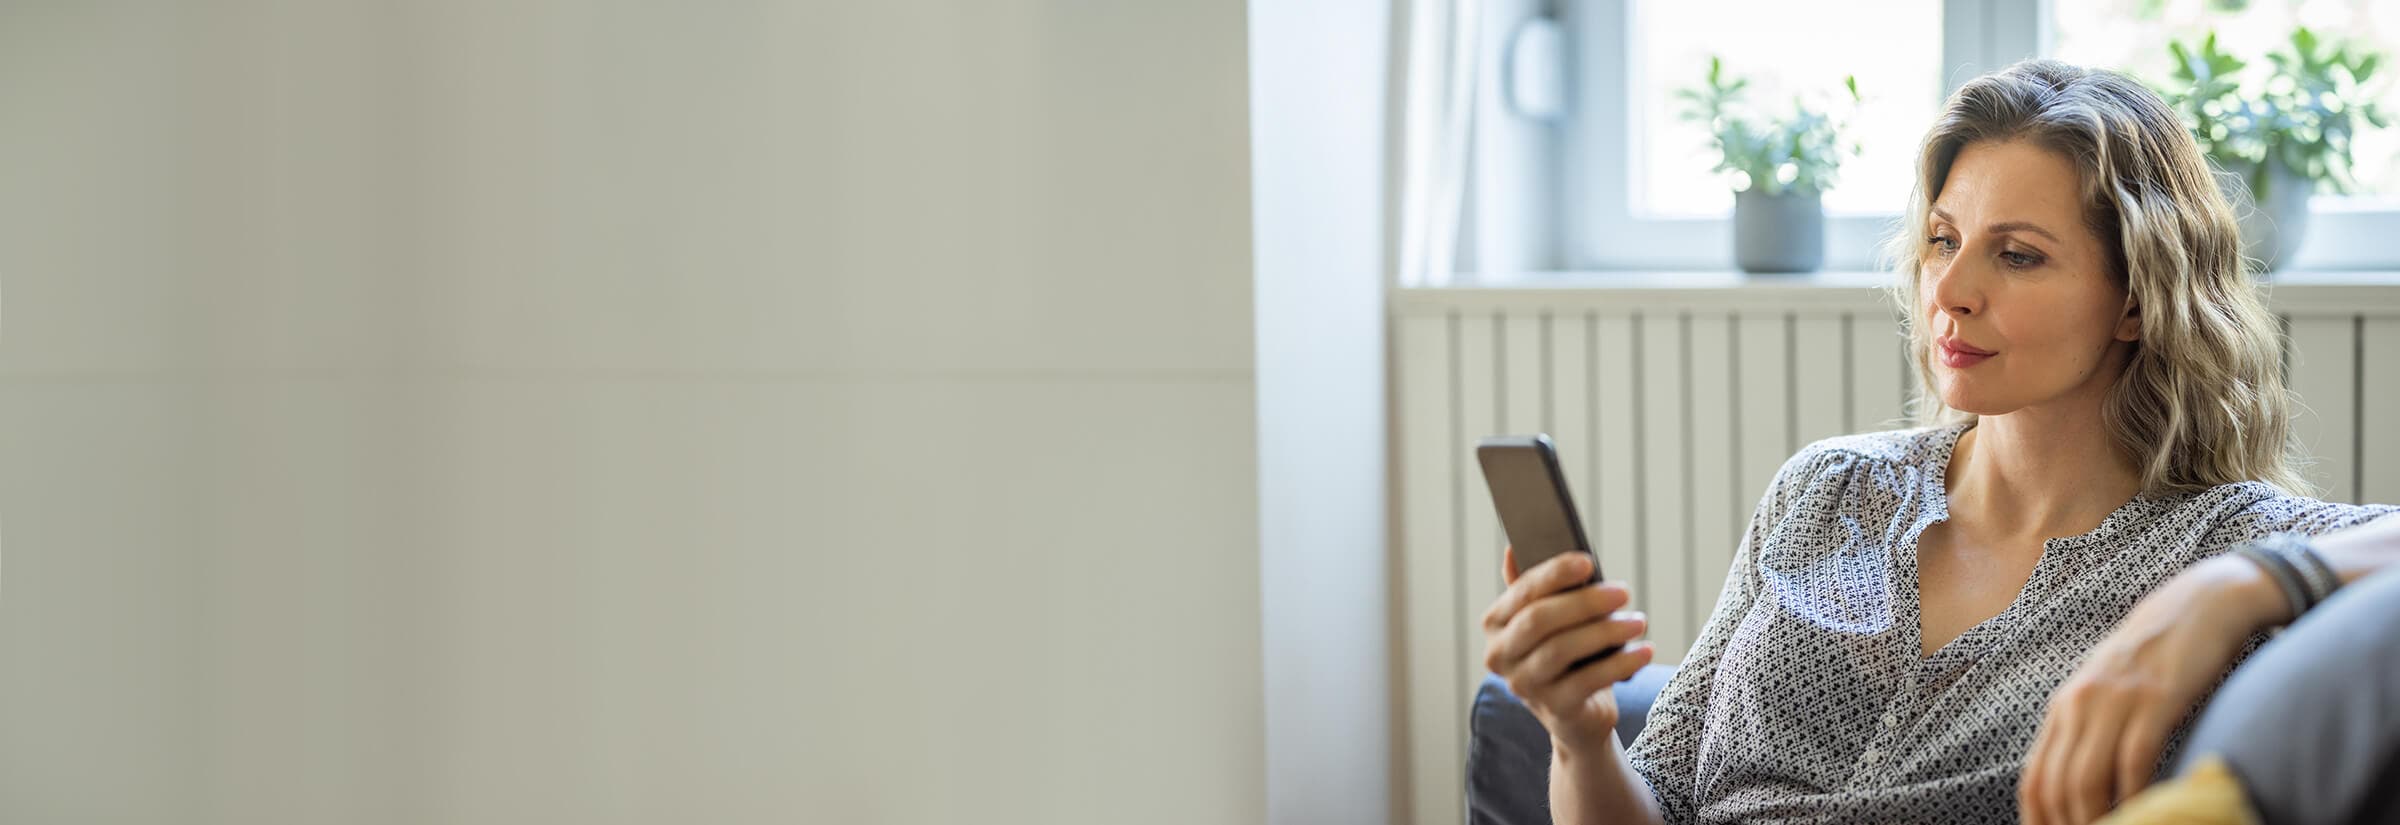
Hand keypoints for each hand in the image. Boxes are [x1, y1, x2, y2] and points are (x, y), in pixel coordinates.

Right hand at [1481, 544, 1656, 753]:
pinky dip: (1621, 663)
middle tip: (1623, 591)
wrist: (1577, 714)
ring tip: (1639, 621)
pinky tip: (1645, 650)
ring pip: (1562, 649)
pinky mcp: (1555, 709)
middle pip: (1539, 620)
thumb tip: (1513, 550)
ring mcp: (1524, 685)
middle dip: (1584, 602)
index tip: (1588, 561)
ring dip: (1606, 631)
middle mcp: (1500, 656)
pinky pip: (1588, 680)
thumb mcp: (1549, 620)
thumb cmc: (1565, 655)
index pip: (1522, 592)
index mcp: (1495, 624)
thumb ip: (1532, 588)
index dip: (1554, 574)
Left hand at [2018, 556, 2280, 824]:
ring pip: (2089, 778)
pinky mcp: (2156, 699)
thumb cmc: (2156, 658)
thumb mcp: (2108, 692)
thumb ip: (2089, 731)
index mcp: (2064, 707)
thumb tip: (2078, 787)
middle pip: (2059, 785)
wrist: (2199, 605)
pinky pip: (2134, 760)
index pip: (2035, 778)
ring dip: (2100, 818)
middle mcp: (2080, 703)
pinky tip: (2148, 811)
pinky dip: (2136, 795)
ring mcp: (2115, 700)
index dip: (2038, 818)